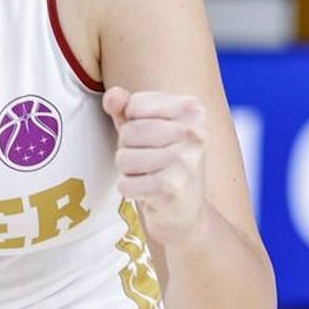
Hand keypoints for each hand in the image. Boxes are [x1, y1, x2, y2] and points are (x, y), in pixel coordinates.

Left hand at [103, 87, 206, 245]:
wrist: (187, 212)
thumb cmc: (162, 162)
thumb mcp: (144, 128)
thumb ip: (124, 107)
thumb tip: (113, 96)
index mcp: (192, 110)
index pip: (135, 105)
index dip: (131, 123)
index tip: (150, 137)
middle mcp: (195, 133)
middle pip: (128, 132)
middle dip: (128, 149)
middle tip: (149, 161)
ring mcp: (186, 161)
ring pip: (123, 158)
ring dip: (128, 171)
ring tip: (150, 176)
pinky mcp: (172, 188)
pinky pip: (125, 184)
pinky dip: (130, 190)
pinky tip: (150, 192)